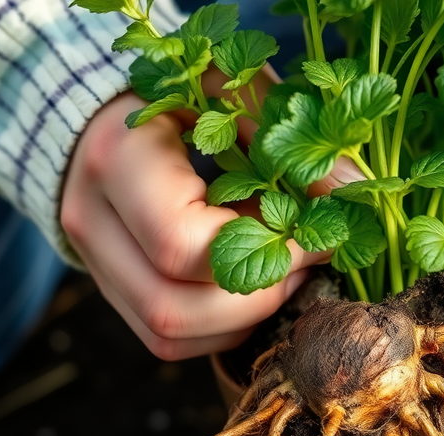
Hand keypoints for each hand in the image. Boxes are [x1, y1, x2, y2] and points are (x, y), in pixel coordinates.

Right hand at [62, 73, 358, 360]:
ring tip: (284, 273)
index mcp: (115, 160)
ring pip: (167, 335)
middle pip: (172, 306)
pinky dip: (223, 326)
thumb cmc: (183, 89)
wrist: (110, 108)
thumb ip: (288, 134)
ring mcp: (95, 263)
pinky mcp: (113, 289)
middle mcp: (89, 220)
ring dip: (242, 319)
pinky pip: (167, 339)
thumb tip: (354, 189)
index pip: (182, 242)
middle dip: (258, 297)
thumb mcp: (234, 90)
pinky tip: (255, 284)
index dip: (263, 251)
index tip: (314, 234)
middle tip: (306, 262)